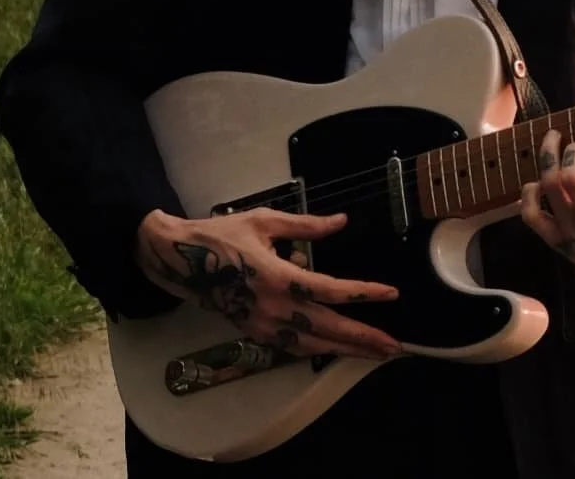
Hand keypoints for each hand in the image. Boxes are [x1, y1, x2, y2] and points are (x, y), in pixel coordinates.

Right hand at [134, 207, 402, 361]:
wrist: (179, 261)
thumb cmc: (222, 235)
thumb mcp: (265, 221)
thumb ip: (306, 224)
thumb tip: (341, 222)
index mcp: (276, 276)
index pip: (328, 289)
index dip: (361, 292)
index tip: (390, 293)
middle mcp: (272, 308)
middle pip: (326, 328)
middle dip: (362, 338)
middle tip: (395, 346)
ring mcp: (262, 326)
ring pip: (312, 345)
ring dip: (346, 350)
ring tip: (376, 353)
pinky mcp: (255, 333)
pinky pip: (294, 347)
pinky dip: (320, 349)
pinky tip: (340, 349)